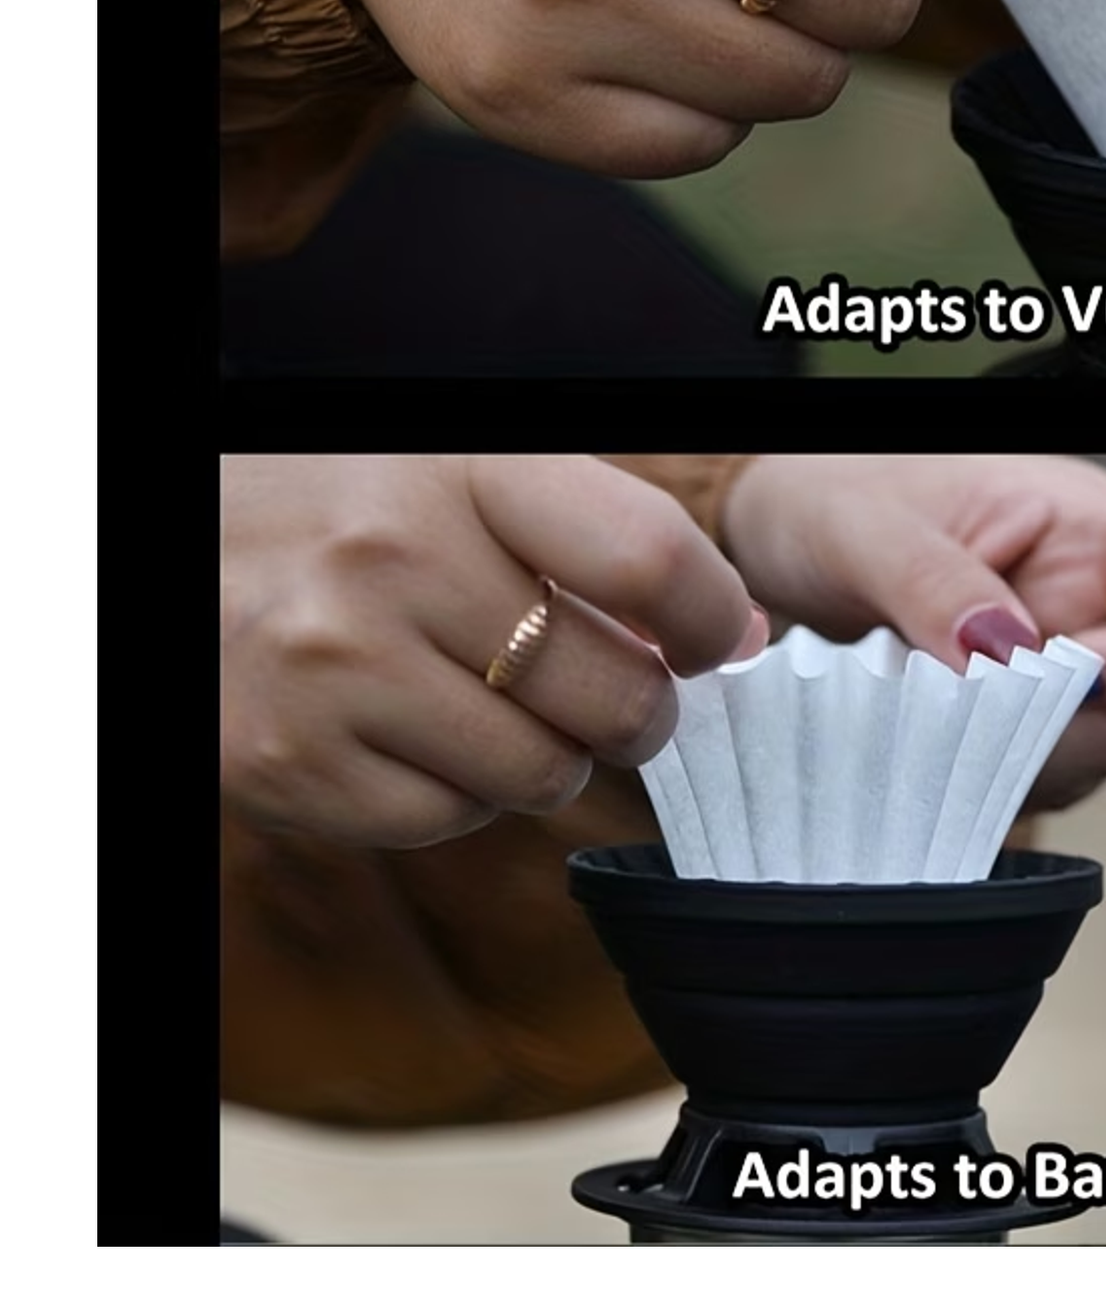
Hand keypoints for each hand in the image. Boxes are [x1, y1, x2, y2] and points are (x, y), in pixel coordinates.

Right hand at [220, 455, 764, 846]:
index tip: (719, 639)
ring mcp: (331, 670)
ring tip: (501, 702)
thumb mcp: (463, 473)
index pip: (646, 555)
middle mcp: (390, 562)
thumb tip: (744, 633)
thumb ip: (598, 536)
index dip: (713, 616)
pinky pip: (446, 821)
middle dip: (642, 708)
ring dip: (549, 754)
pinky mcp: (284, 763)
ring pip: (540, 773)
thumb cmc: (350, 505)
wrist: (179, 543)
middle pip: (612, 692)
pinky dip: (458, 794)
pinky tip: (420, 732)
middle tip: (621, 693)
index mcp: (457, 468)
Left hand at [718, 455, 1105, 809]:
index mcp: (1093, 525)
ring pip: (1094, 750)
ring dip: (1013, 755)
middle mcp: (1096, 597)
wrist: (772, 528)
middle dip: (1063, 727)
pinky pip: (1036, 772)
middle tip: (955, 711)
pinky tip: (918, 736)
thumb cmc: (829, 493)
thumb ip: (935, 586)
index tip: (1078, 682)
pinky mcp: (1018, 715)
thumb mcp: (868, 525)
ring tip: (917, 708)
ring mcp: (1062, 660)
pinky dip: (982, 773)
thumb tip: (1003, 659)